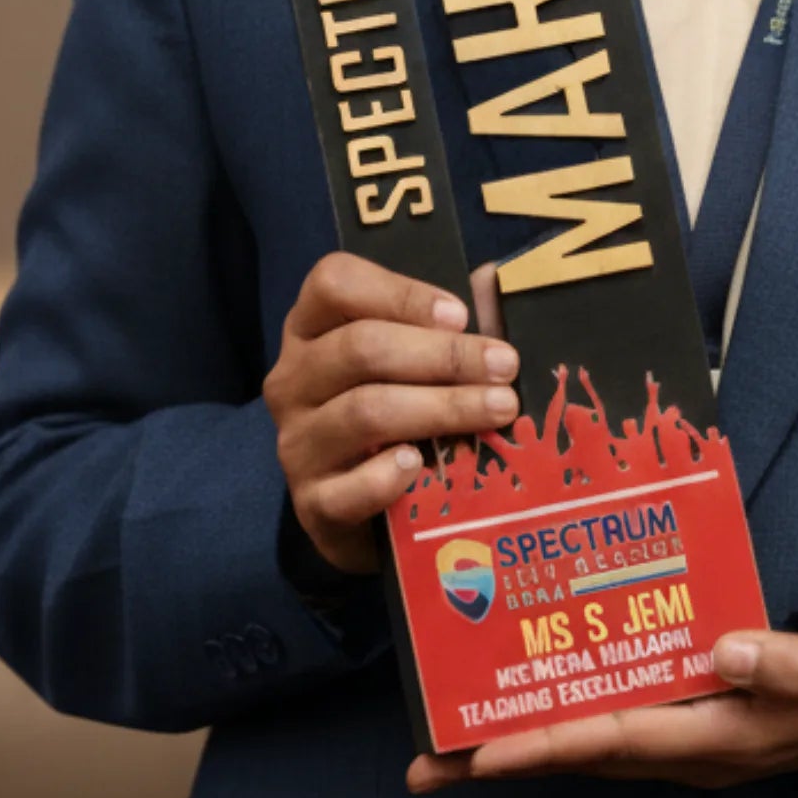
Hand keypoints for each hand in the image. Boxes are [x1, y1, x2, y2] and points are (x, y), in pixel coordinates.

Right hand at [265, 253, 517, 573]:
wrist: (369, 516)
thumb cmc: (398, 419)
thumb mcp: (412, 364)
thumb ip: (444, 326)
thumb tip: (489, 281)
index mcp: (311, 330)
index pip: (333, 284)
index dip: (400, 293)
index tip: (460, 315)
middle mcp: (292, 380)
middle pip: (360, 347)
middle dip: (444, 355)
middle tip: (504, 365)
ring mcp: (296, 442)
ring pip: (366, 411)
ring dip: (442, 407)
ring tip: (499, 409)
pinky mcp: (312, 503)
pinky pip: (350, 488)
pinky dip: (391, 476)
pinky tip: (425, 466)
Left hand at [405, 598, 797, 792]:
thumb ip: (786, 664)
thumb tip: (722, 652)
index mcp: (722, 736)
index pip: (616, 739)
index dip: (545, 744)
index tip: (478, 753)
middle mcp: (694, 747)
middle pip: (581, 755)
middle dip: (501, 761)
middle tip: (422, 765)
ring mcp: (692, 739)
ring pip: (590, 744)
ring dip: (521, 744)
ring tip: (449, 741)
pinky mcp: (697, 718)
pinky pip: (615, 723)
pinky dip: (566, 715)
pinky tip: (533, 693)